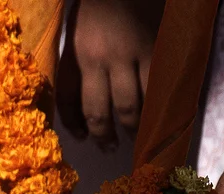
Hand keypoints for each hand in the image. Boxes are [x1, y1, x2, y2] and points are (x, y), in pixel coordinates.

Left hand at [56, 0, 163, 148]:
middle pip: (98, 112)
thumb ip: (75, 60)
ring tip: (135, 138)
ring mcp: (128, 56)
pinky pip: (155, 91)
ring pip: (129, 108)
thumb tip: (77, 100)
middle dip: (103, 137)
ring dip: (132, 129)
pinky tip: (156, 117)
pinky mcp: (154, 52)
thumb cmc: (98, 3)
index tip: (81, 136)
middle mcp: (98, 57)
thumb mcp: (75, 28)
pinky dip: (155, 109)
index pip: (67, 99)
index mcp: (74, 50)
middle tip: (109, 148)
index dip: (72, 124)